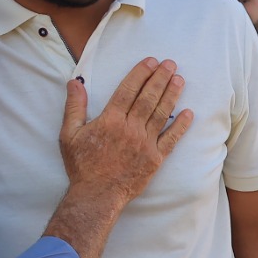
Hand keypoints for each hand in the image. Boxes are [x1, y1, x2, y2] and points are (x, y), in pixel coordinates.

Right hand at [58, 58, 192, 205]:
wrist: (97, 196)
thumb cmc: (82, 166)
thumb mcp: (69, 135)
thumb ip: (74, 107)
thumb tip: (75, 82)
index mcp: (110, 121)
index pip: (128, 90)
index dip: (140, 74)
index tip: (150, 61)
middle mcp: (130, 129)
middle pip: (148, 98)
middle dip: (160, 78)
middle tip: (170, 63)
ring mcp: (145, 144)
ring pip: (161, 114)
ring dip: (172, 95)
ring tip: (179, 80)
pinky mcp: (155, 159)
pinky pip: (171, 140)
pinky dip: (181, 126)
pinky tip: (189, 113)